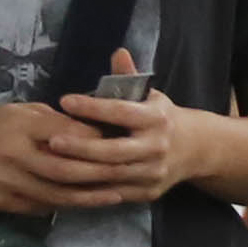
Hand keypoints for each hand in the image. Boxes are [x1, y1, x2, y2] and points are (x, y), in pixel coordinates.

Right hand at [0, 101, 115, 215]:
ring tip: (115, 195)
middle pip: (65, 170)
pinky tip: (86, 204)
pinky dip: (65, 206)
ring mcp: (7, 182)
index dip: (96, 143)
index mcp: (20, 126)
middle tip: (127, 176)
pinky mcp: (2, 202)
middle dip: (99, 175)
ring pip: (56, 195)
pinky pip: (41, 207)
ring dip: (88, 198)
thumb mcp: (22, 111)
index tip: (121, 144)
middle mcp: (13, 155)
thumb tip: (97, 131)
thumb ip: (57, 122)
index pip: (67, 135)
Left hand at [52, 51, 201, 206]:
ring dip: (80, 171)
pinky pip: (114, 193)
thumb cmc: (161, 118)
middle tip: (51, 141)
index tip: (65, 100)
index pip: (122, 112)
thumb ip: (130, 77)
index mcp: (157, 118)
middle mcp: (157, 147)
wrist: (196, 149)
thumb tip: (118, 52)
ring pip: (112, 175)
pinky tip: (67, 183)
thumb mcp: (150, 95)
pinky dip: (90, 189)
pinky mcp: (149, 192)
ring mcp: (154, 172)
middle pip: (114, 151)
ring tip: (53, 163)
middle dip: (81, 147)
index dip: (93, 107)